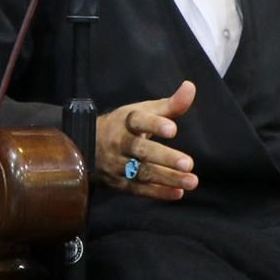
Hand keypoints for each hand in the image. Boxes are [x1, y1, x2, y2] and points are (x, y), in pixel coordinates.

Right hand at [95, 80, 197, 199]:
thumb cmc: (125, 126)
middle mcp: (120, 143)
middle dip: (165, 158)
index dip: (154, 125)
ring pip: (142, 173)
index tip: (173, 129)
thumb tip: (191, 86)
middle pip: (142, 151)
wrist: (88, 146)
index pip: (139, 121)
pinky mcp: (119, 183)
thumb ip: (170, 104)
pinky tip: (178, 193)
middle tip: (188, 163)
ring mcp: (118, 165)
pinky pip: (138, 190)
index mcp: (126, 122)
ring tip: (192, 181)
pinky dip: (158, 192)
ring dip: (168, 178)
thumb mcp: (143, 111)